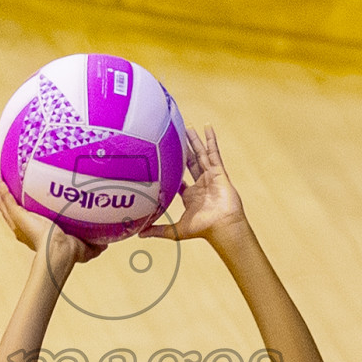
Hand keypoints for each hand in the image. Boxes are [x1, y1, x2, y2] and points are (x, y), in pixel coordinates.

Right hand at [0, 173, 103, 265]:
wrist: (60, 252)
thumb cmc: (70, 254)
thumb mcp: (85, 248)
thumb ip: (94, 244)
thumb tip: (107, 244)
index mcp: (35, 232)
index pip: (27, 218)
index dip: (24, 210)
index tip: (24, 199)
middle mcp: (23, 227)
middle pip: (10, 209)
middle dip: (6, 196)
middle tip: (5, 181)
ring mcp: (18, 221)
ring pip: (3, 202)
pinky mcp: (17, 215)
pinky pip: (5, 197)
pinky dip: (0, 185)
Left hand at [140, 125, 246, 244]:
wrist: (222, 226)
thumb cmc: (203, 229)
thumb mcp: (176, 230)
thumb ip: (158, 230)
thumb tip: (139, 234)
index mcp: (191, 196)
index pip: (180, 180)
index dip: (173, 170)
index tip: (166, 160)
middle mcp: (201, 184)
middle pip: (190, 162)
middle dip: (184, 150)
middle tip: (176, 136)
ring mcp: (211, 176)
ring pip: (200, 154)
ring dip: (194, 141)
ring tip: (188, 127)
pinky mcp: (219, 172)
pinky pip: (214, 152)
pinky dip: (211, 140)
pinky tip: (207, 127)